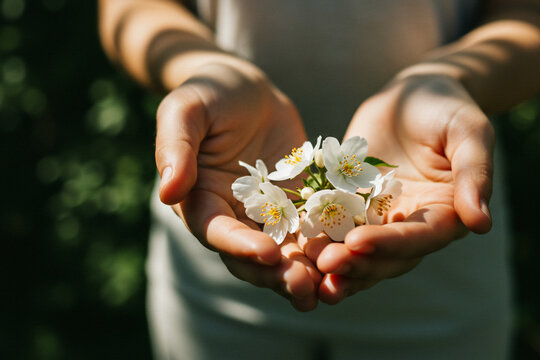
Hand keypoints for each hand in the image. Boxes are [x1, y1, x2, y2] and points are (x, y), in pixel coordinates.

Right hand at [155, 61, 319, 310]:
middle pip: (252, 257)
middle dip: (277, 274)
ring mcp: (268, 216)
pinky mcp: (298, 206)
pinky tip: (353, 257)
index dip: (240, 246)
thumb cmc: (209, 92)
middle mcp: (232, 217)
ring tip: (331, 288)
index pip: (217, 232)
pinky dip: (329, 246)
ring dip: (306, 273)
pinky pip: (313, 230)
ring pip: (285, 254)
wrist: (248, 88)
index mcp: (200, 201)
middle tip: (305, 288)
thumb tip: (167, 193)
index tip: (268, 254)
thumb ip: (175, 147)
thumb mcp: (186, 109)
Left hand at [300, 74, 493, 303]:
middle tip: (324, 264)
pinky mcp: (353, 208)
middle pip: (387, 256)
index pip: (420, 238)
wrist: (414, 93)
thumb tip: (480, 224)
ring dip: (335, 263)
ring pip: (359, 251)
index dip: (390, 243)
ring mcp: (382, 219)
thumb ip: (475, 173)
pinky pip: (335, 227)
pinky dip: (317, 240)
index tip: (358, 243)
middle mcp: (413, 225)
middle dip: (357, 262)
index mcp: (446, 214)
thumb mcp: (468, 131)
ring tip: (305, 268)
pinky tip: (292, 245)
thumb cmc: (448, 107)